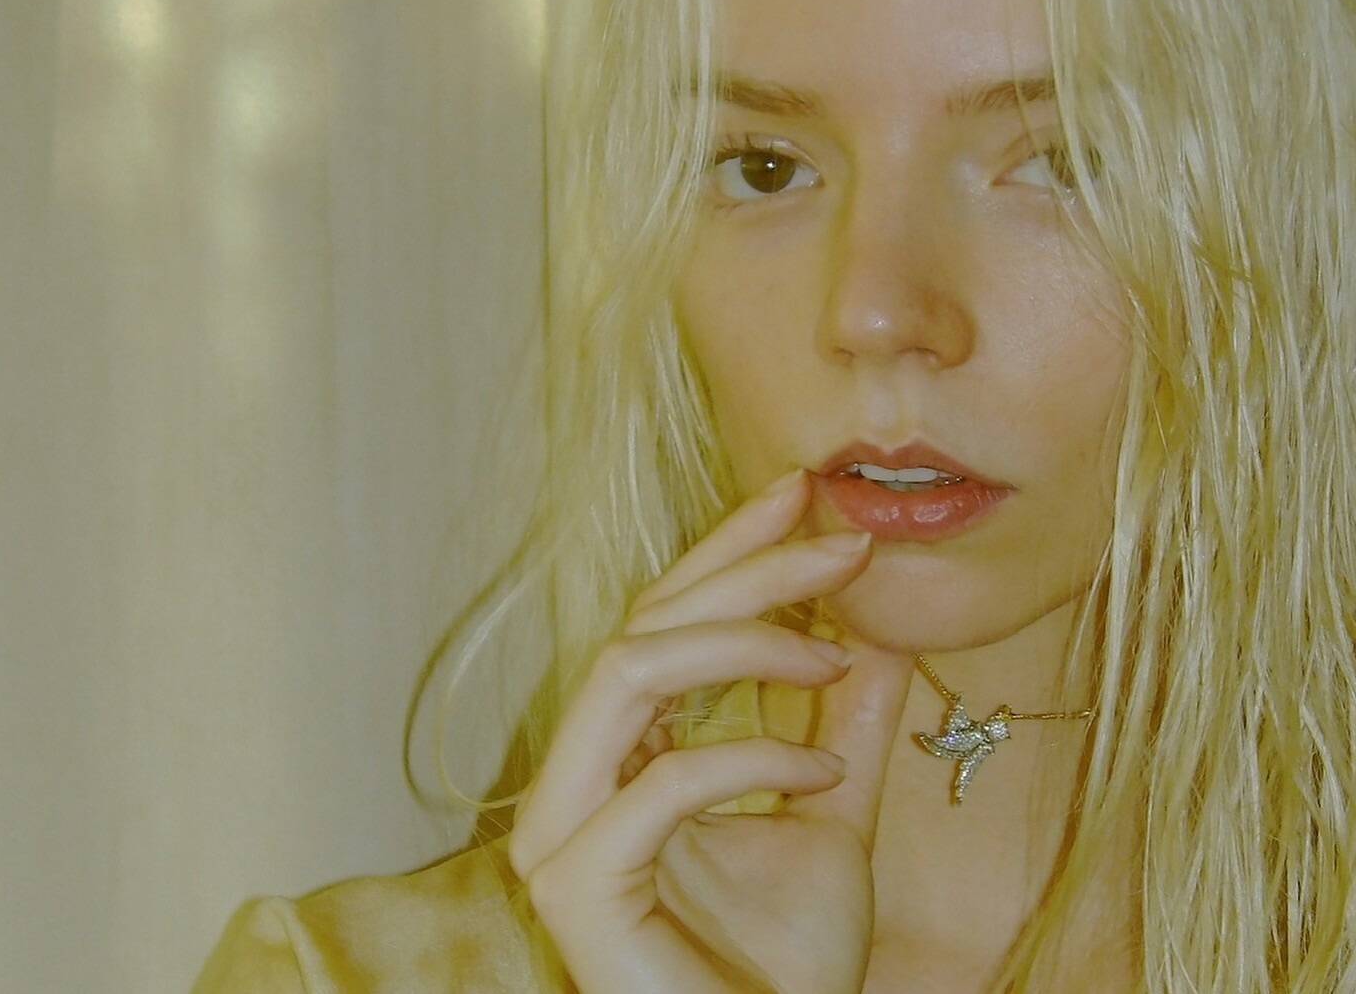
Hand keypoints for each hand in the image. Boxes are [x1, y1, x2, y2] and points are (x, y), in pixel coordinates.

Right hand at [508, 470, 913, 992]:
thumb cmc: (786, 962)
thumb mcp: (830, 813)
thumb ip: (842, 723)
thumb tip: (880, 626)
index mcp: (621, 755)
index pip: (662, 620)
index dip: (727, 549)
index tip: (801, 492)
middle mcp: (574, 779)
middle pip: (644, 626)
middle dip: (746, 571)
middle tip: (840, 541)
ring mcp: (559, 830)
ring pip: (629, 671)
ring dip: (741, 644)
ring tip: (833, 652)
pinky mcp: (572, 881)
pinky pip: (664, 780)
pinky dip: (753, 758)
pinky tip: (821, 773)